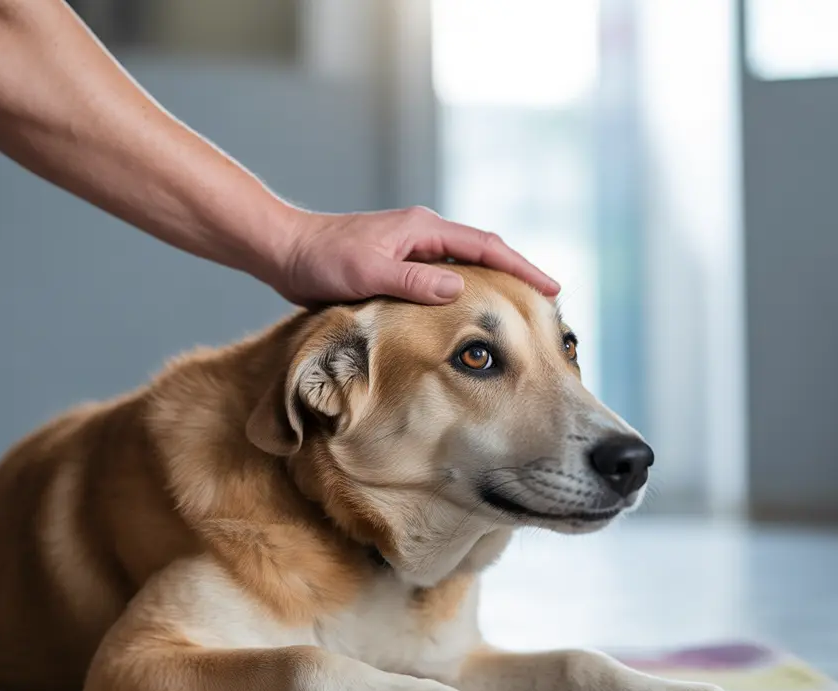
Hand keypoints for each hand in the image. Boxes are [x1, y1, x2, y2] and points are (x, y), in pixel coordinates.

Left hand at [266, 206, 559, 306]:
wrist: (285, 252)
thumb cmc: (322, 260)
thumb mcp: (368, 272)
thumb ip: (413, 281)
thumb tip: (460, 287)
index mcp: (424, 229)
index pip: (487, 247)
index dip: (522, 267)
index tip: (552, 287)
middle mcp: (423, 235)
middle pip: (484, 254)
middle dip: (517, 274)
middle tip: (548, 302)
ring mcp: (412, 250)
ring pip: (465, 267)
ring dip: (493, 285)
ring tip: (519, 310)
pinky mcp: (398, 266)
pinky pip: (444, 278)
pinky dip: (465, 293)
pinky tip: (470, 314)